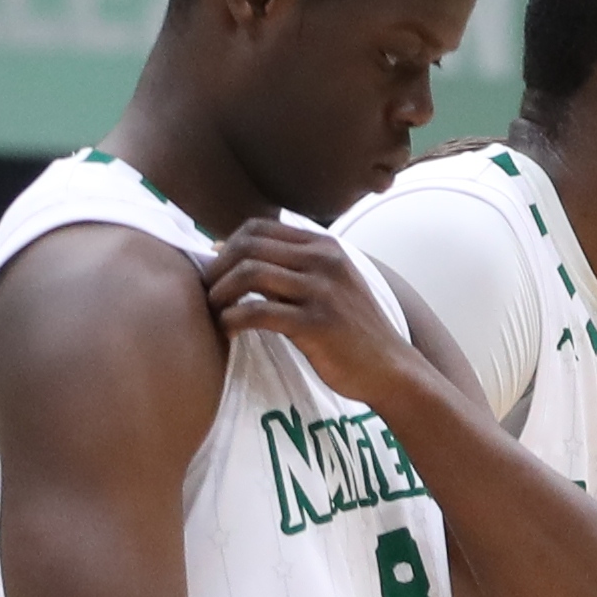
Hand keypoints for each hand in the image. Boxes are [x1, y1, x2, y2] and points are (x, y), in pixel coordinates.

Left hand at [202, 220, 421, 415]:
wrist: (390, 369)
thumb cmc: (352, 331)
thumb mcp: (330, 285)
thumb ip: (292, 267)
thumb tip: (228, 251)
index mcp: (325, 246)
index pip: (260, 227)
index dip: (227, 244)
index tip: (216, 269)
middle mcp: (324, 261)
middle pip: (248, 246)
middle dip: (216, 268)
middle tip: (205, 292)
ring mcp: (322, 291)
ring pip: (249, 274)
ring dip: (219, 293)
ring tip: (213, 311)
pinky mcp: (316, 325)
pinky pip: (257, 312)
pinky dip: (232, 320)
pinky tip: (227, 330)